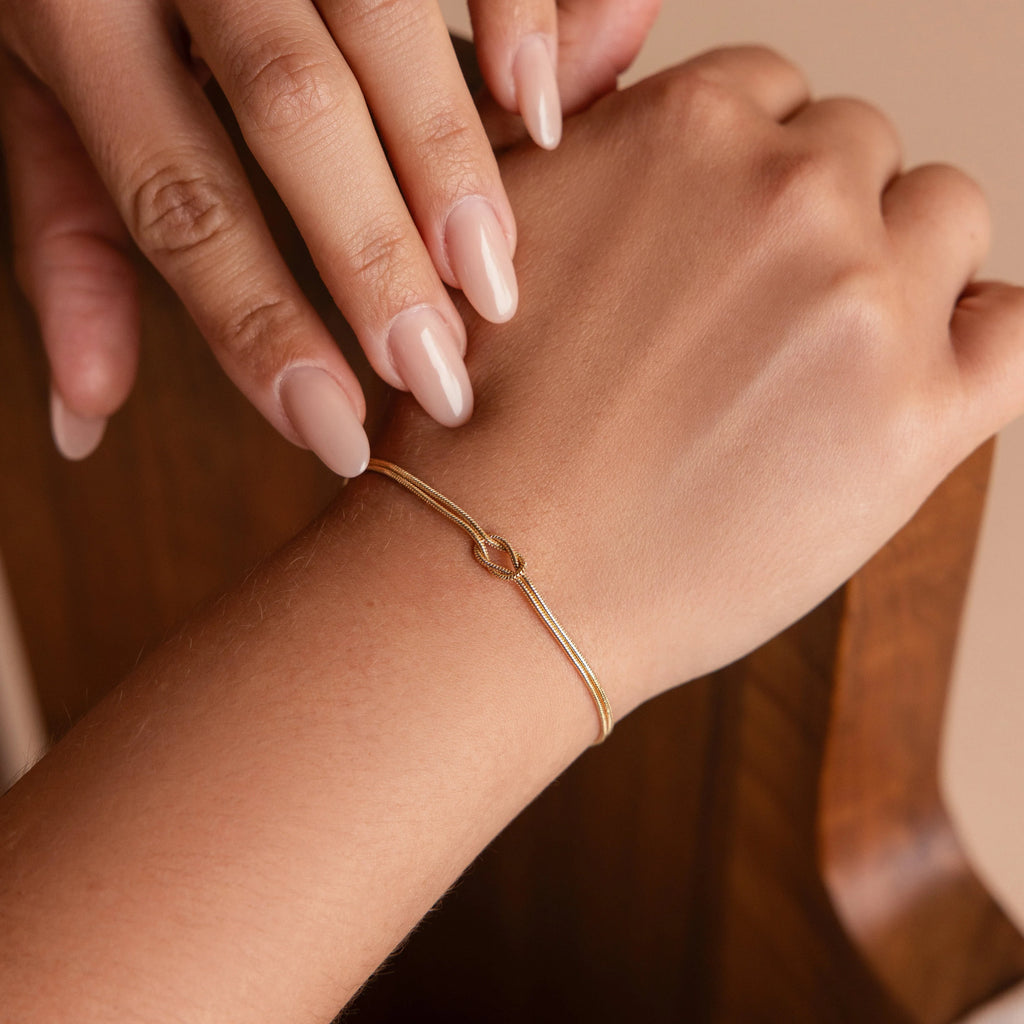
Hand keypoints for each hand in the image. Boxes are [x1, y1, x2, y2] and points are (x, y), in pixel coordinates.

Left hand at [0, 0, 657, 472]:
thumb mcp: (33, 101)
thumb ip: (66, 243)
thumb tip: (81, 418)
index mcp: (74, 19)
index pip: (178, 199)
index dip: (260, 327)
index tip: (335, 432)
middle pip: (292, 112)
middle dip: (374, 254)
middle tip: (439, 372)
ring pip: (380, 25)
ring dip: (448, 158)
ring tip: (495, 278)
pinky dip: (511, 9)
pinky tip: (542, 104)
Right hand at [376, 45, 1023, 715]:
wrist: (503, 572)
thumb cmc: (481, 427)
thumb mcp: (502, 236)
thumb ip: (594, 144)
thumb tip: (660, 101)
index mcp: (686, 129)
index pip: (778, 96)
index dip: (751, 175)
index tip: (725, 245)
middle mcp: (788, 192)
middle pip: (863, 152)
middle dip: (816, 222)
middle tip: (753, 322)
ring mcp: (865, 301)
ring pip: (945, 223)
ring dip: (898, 273)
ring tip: (818, 363)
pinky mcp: (921, 417)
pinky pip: (1014, 329)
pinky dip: (981, 339)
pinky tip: (918, 381)